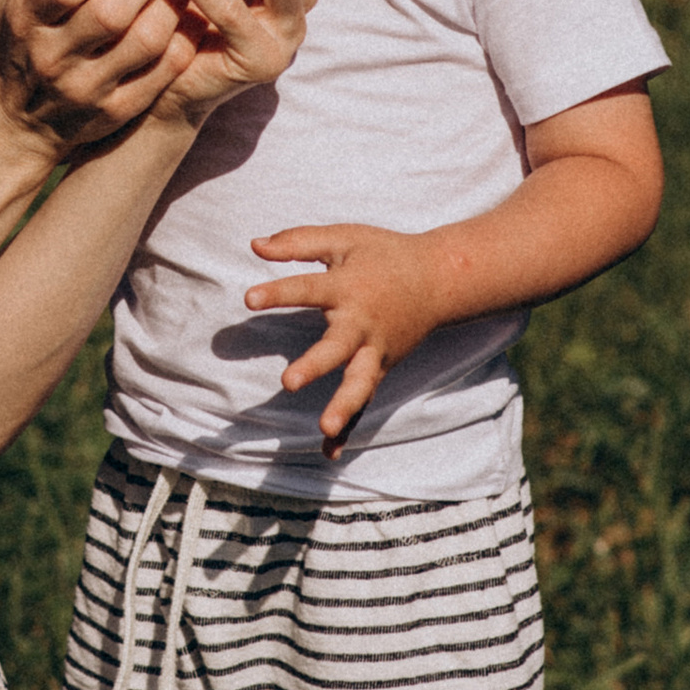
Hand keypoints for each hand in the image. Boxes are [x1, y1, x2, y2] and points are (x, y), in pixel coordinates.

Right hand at [0, 0, 187, 154]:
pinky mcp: (118, 111)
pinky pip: (163, 73)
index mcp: (27, 21)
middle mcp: (55, 58)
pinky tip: (189, 15)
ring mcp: (89, 89)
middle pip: (111, 13)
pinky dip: (182, 40)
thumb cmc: (20, 39)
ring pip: (145, 43)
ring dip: (171, 6)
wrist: (18, 123)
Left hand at [246, 221, 445, 449]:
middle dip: (315, 365)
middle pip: (338, 347)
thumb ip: (298, 241)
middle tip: (287, 382)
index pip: (308, 290)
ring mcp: (375, 350)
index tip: (249, 299)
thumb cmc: (384, 255)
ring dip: (344, 406)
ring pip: (360, 383)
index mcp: (348, 288)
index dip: (279, 294)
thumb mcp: (344, 237)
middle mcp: (362, 323)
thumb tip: (255, 246)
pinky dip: (350, 427)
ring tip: (325, 426)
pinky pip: (364, 400)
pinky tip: (330, 452)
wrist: (441, 279)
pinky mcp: (380, 368)